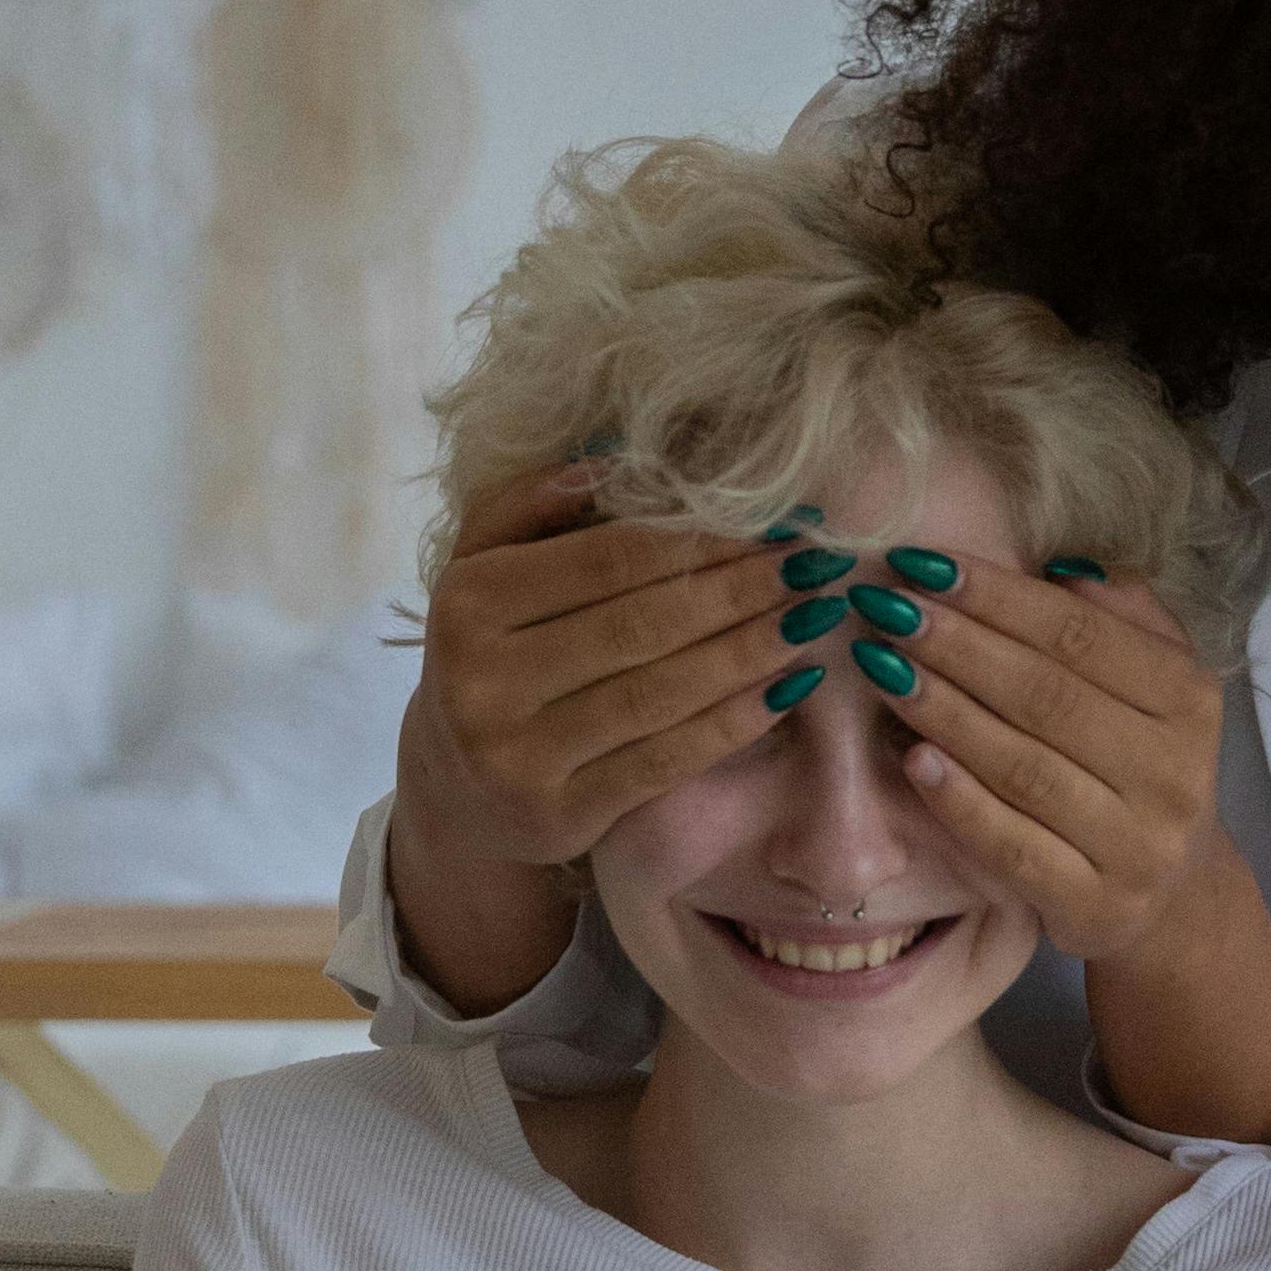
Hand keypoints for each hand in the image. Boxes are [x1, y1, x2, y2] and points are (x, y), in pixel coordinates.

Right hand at [383, 462, 790, 1007]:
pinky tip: (787, 687)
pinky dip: (735, 720)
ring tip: (814, 617)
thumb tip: (615, 454)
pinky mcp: (559, 816)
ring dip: (754, 650)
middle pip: (645, 623)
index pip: (609, 559)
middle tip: (815, 566)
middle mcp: (483, 681)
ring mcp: (518, 757)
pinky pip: (667, 759)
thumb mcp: (485, 564)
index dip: (704, 538)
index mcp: (469, 601)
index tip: (778, 522)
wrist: (454, 787)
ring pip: (663, 692)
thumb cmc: (490, 653)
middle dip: (744, 590)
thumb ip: (535, 501)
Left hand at [881, 564, 1230, 968]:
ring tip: (882, 667)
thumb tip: (1058, 569)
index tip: (926, 566)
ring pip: (1023, 768)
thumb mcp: (1158, 684)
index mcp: (1189, 703)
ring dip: (943, 712)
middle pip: (1047, 696)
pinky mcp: (1094, 903)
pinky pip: (1013, 846)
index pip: (1082, 636)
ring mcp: (1135, 845)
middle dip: (958, 645)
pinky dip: (959, 800)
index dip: (999, 597)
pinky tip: (911, 757)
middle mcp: (1173, 773)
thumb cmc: (1143, 766)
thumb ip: (1124, 617)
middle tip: (887, 608)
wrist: (1175, 894)